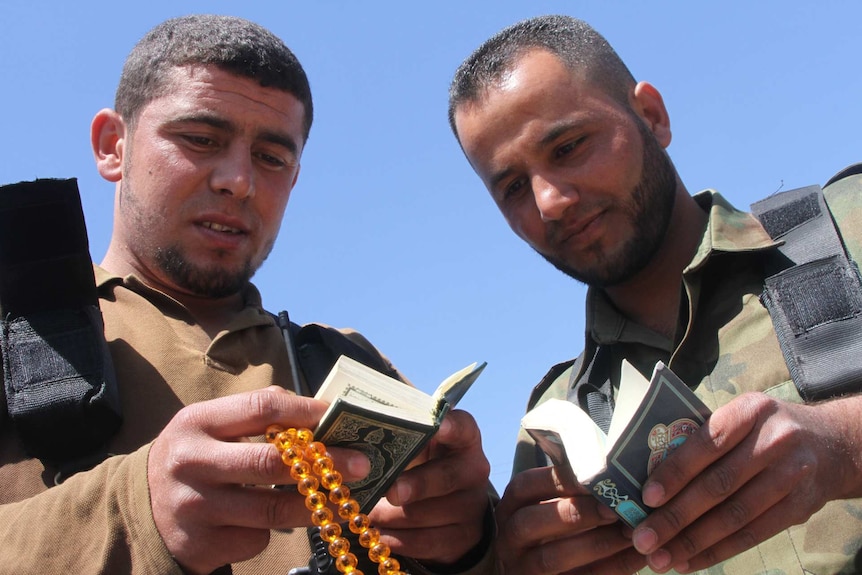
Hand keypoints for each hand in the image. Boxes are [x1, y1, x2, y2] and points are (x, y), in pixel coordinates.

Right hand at [147, 387, 370, 574]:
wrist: (140, 512)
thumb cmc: (195, 460)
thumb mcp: (210, 428)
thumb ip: (256, 418)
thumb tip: (323, 416)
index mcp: (196, 422)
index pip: (262, 408)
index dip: (307, 411)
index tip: (340, 416)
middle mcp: (190, 463)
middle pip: (271, 462)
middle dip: (325, 463)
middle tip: (362, 464)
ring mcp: (193, 508)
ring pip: (272, 509)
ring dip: (314, 505)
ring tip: (341, 499)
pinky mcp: (200, 545)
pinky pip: (257, 538)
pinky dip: (271, 532)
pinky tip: (266, 523)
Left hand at [367, 409, 491, 564]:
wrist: (446, 506)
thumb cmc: (420, 464)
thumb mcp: (415, 446)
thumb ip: (397, 441)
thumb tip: (358, 455)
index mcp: (463, 438)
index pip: (463, 427)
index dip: (451, 427)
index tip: (437, 427)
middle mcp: (474, 470)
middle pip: (448, 476)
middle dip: (418, 484)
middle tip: (391, 491)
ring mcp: (472, 505)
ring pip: (431, 514)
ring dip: (394, 517)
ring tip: (367, 514)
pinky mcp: (465, 536)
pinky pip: (428, 541)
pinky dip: (399, 540)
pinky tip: (379, 534)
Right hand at [495, 465, 641, 573]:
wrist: (541, 569)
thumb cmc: (553, 529)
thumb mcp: (548, 506)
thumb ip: (569, 491)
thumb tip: (610, 466)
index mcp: (510, 507)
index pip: (525, 486)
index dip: (560, 479)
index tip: (598, 473)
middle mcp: (508, 538)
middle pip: (531, 522)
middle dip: (575, 513)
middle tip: (614, 507)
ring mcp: (522, 568)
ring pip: (552, 557)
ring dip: (596, 544)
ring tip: (632, 532)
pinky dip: (611, 568)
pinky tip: (637, 556)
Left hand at [632, 392, 861, 572]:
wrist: (830, 444)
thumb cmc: (762, 429)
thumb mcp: (740, 416)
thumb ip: (704, 438)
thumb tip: (648, 474)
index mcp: (751, 410)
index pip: (708, 442)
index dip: (677, 472)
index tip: (647, 497)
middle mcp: (775, 440)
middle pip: (719, 484)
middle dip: (676, 516)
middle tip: (644, 539)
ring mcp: (791, 475)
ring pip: (735, 515)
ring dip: (693, 541)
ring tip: (662, 558)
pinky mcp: (800, 507)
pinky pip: (753, 533)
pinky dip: (718, 550)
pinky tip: (691, 560)